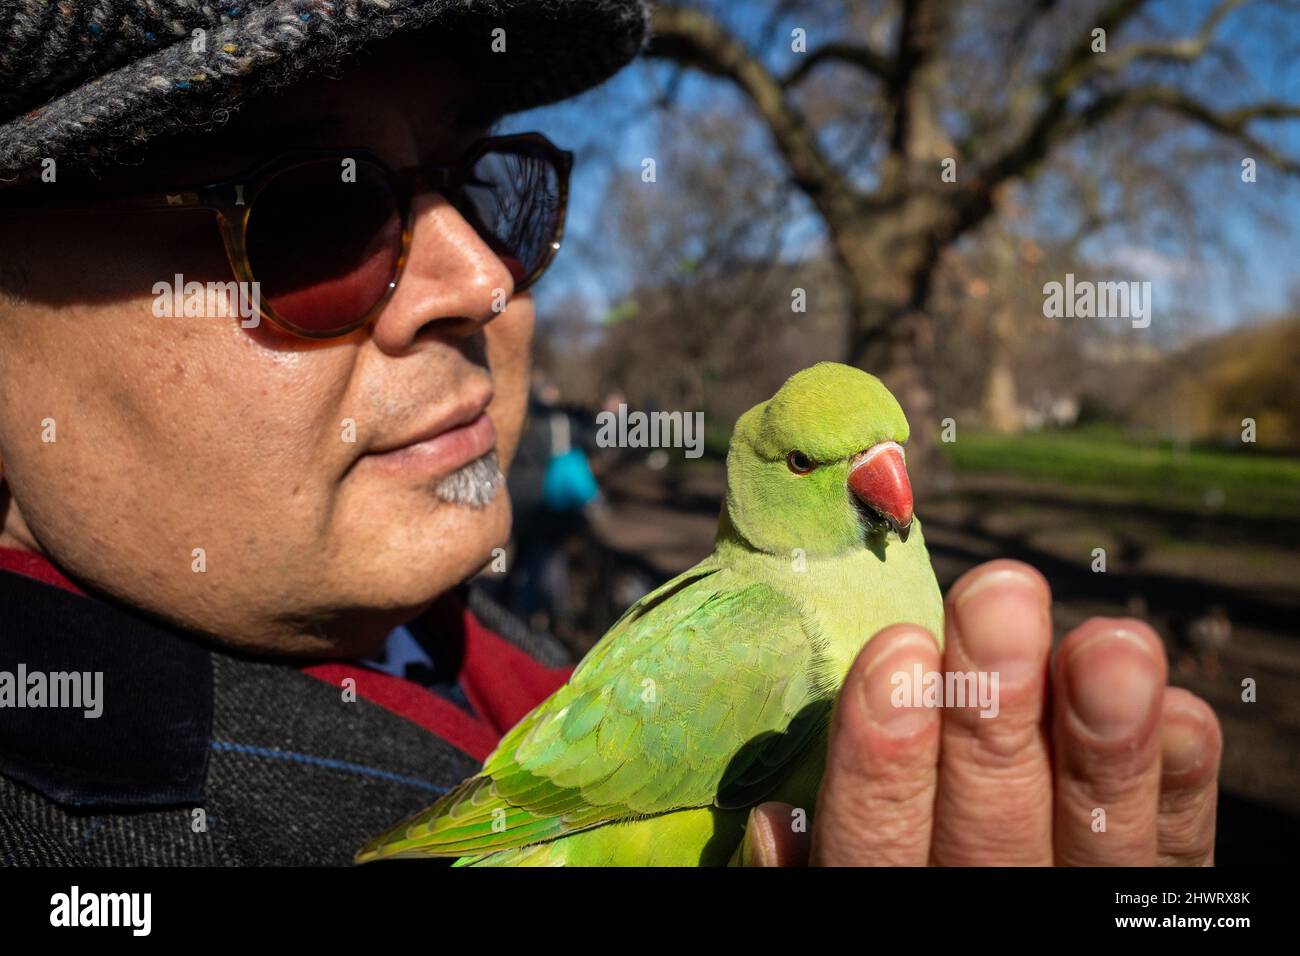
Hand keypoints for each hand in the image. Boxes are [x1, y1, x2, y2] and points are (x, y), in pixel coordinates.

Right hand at [737, 559, 1221, 865]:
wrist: (1006, 904)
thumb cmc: (906, 866)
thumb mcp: (840, 885)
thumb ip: (822, 856)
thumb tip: (773, 821)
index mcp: (888, 906)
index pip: (875, 848)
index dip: (882, 762)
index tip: (896, 654)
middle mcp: (986, 909)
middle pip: (988, 830)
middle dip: (993, 711)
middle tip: (1000, 602)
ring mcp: (1079, 905)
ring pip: (1098, 840)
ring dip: (1104, 740)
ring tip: (1112, 643)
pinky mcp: (1153, 895)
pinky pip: (1180, 853)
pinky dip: (1179, 782)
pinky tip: (1178, 711)